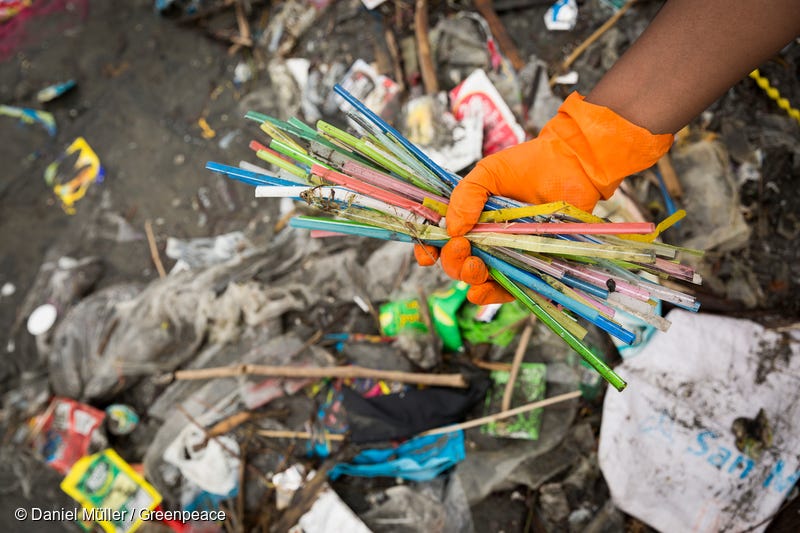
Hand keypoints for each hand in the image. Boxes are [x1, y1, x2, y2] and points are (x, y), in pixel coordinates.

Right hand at [415, 92, 673, 303]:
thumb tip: (451, 228)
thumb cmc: (529, 166)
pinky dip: (494, 294)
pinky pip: (508, 289)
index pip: (440, 243)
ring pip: (478, 281)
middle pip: (456, 265)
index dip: (428, 252)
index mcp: (469, 220)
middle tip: (463, 246)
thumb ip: (466, 195)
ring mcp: (506, 256)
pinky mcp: (529, 267)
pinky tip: (485, 287)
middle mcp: (484, 242)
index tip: (428, 253)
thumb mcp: (488, 173)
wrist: (570, 166)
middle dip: (453, 261)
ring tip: (476, 265)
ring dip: (470, 278)